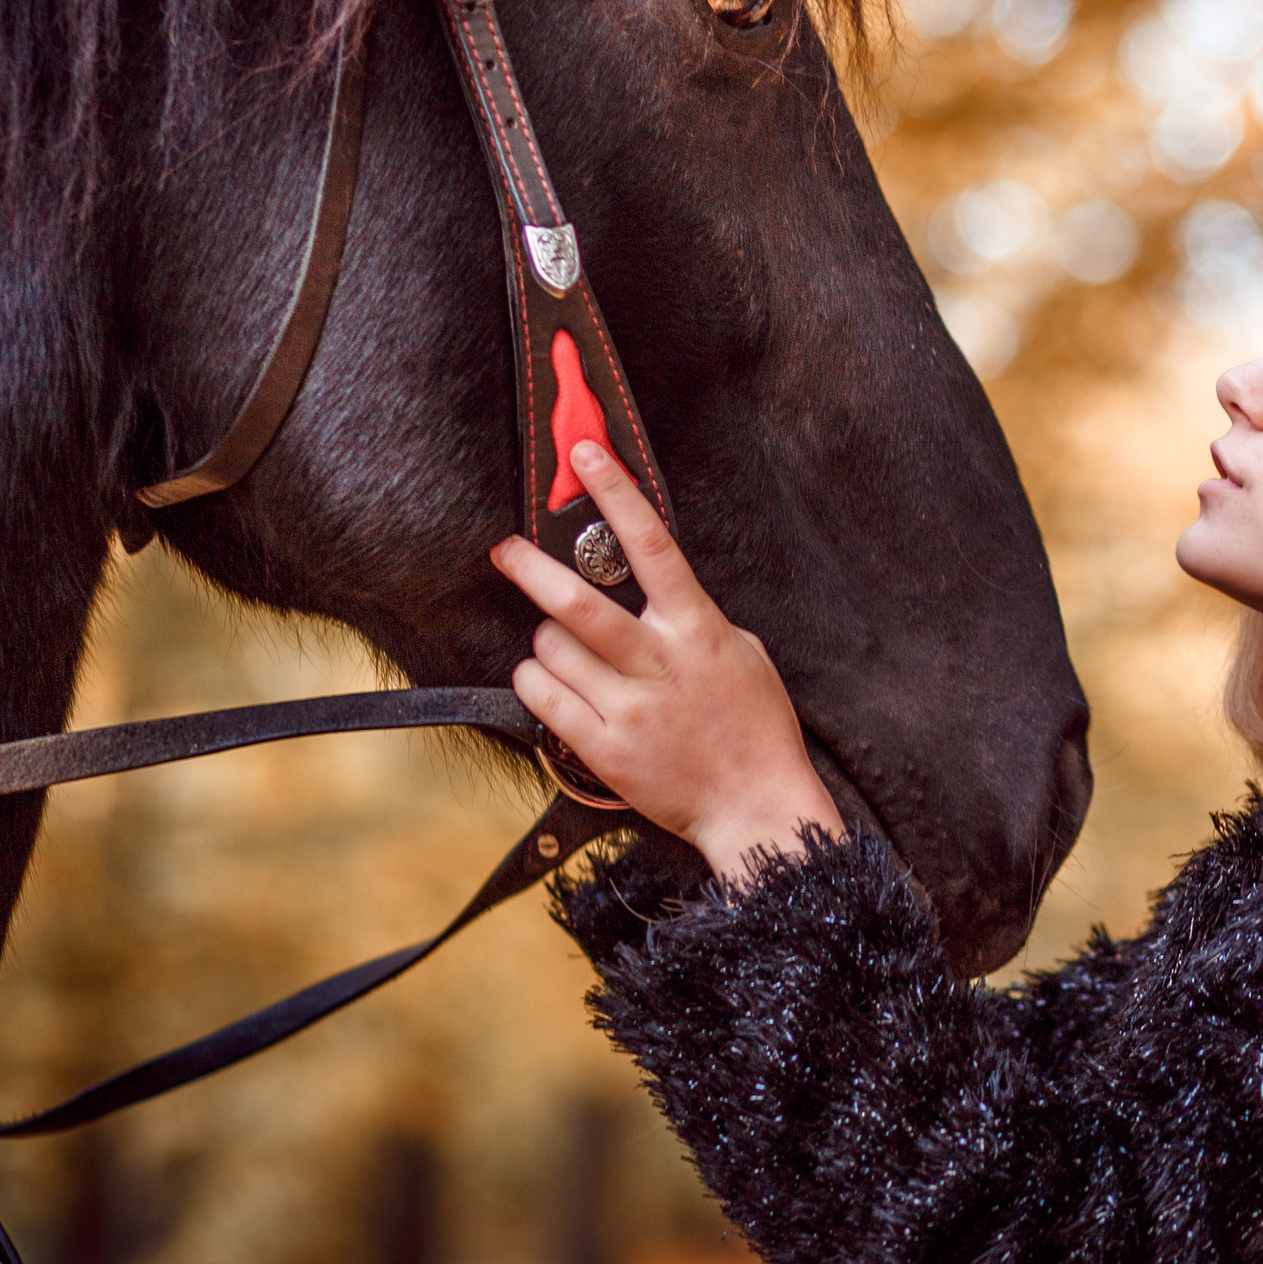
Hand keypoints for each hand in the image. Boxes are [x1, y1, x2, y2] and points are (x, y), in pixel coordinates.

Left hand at [491, 440, 839, 885]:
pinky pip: (543, 699)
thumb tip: (654, 588)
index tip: (585, 455)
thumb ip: (696, 620)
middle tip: (505, 550)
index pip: (653, 546)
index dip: (616, 494)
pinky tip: (552, 684)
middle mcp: (661, 665)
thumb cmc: (755, 728)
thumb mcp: (743, 655)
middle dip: (531, 567)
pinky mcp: (605, 751)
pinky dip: (536, 682)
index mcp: (699, 630)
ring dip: (545, 641)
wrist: (757, 808)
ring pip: (552, 649)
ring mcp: (630, 710)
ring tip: (561, 649)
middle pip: (578, 603)